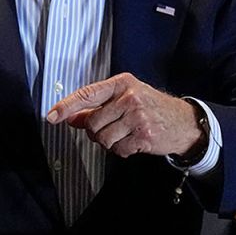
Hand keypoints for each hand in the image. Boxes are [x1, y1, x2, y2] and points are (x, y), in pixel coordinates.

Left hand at [46, 72, 202, 158]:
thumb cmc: (150, 108)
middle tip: (110, 128)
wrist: (183, 122)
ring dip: (109, 142)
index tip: (51, 116)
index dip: (66, 106)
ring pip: (103, 138)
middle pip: (92, 123)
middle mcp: (129, 97)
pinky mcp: (144, 135)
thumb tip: (69, 117)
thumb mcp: (124, 99)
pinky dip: (122, 150)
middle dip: (95, 131)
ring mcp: (138, 116)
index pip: (86, 94)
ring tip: (123, 135)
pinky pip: (118, 150)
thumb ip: (96, 107)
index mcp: (121, 84)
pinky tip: (133, 142)